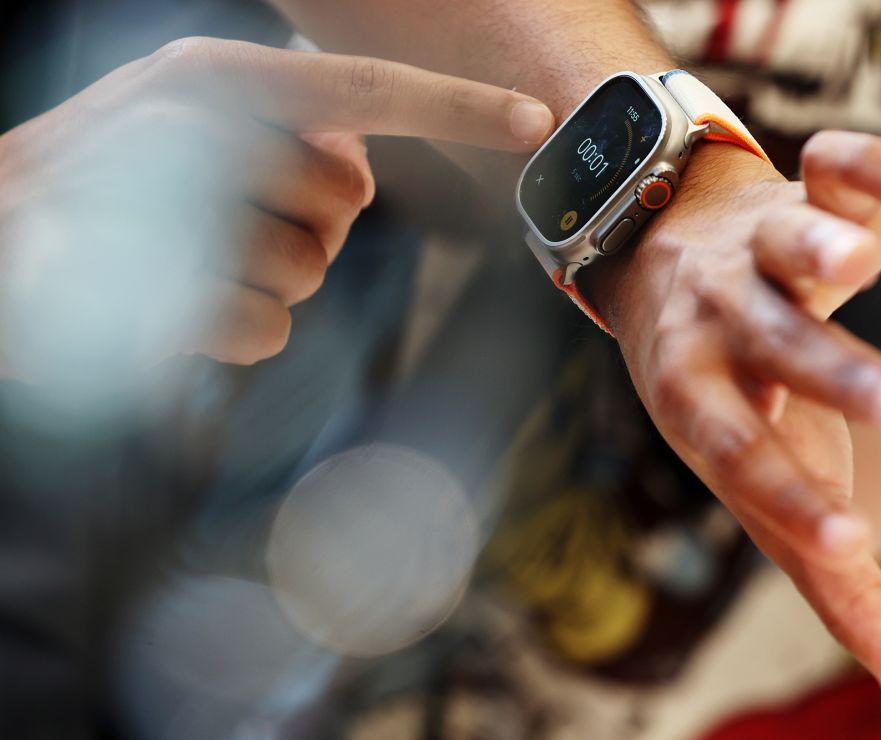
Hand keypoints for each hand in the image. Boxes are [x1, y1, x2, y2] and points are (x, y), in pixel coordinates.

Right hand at [0, 38, 553, 381]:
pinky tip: (175, 305)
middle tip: (230, 222)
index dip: (457, 104)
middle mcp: (197, 124)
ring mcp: (169, 205)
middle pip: (345, 198)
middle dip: (311, 224)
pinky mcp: (151, 294)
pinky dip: (235, 329)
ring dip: (266, 278)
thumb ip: (284, 132)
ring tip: (189, 260)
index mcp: (217, 77)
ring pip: (309, 268)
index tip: (536, 120)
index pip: (363, 87)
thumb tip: (357, 163)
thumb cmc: (107, 188)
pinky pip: (268, 327)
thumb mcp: (188, 126)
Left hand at [588, 132, 880, 727]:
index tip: (849, 543)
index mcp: (702, 404)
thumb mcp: (766, 485)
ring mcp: (755, 257)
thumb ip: (837, 585)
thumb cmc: (728, 394)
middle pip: (773, 349)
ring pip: (783, 250)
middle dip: (835, 374)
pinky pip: (826, 171)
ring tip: (855, 263)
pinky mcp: (795, 197)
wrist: (664, 262)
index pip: (740, 457)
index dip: (789, 499)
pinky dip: (867, 173)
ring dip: (821, 249)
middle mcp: (722, 327)